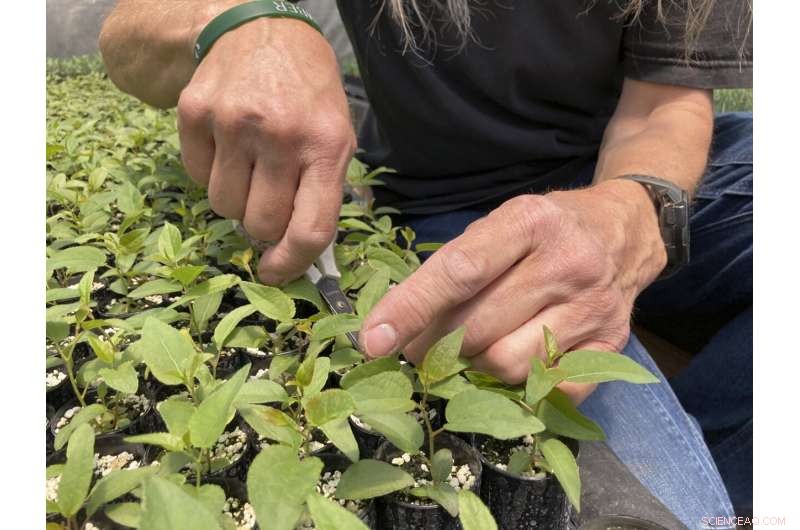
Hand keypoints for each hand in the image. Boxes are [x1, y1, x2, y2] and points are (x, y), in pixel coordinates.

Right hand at [177, 19, 354, 284]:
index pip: (309, 228)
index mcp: (326, 146)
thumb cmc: (308, 94)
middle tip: (269, 200)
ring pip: (223, 206)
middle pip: (260, 224)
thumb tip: (297, 252)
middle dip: (263, 225)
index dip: (291, 263)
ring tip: (251, 166)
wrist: (263, 30)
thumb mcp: (337, 136)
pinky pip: (196, 176)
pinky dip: (211, 173)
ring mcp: (233, 122)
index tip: (276, 273)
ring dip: (236, 200)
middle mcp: (279, 135)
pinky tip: (229, 145)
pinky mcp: (195, 112)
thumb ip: (322, 193)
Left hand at [360, 180, 666, 402]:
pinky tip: (511, 361)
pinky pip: (548, 388)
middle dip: (433, 346)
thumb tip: (399, 322)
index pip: (459, 273)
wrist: (625, 231)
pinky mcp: (612, 343)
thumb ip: (455, 266)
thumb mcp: (501, 224)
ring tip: (468, 351)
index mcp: (530, 222)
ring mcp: (593, 307)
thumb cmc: (546, 228)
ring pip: (507, 364)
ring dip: (472, 367)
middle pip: (477, 328)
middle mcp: (567, 263)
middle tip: (418, 347)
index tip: (373, 340)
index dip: (410, 309)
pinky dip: (518, 386)